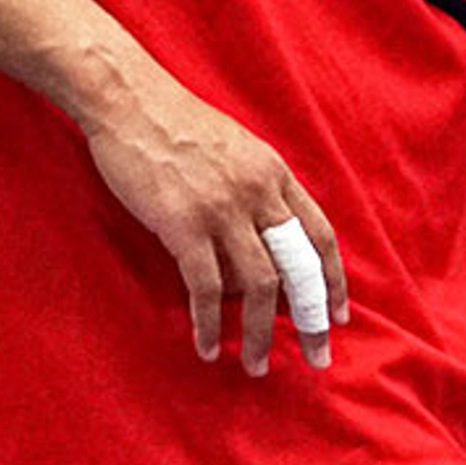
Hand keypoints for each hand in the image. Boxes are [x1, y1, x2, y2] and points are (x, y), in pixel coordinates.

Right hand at [75, 75, 347, 376]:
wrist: (127, 99)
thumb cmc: (173, 122)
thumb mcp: (233, 147)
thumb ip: (255, 188)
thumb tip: (263, 240)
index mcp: (273, 172)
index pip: (319, 234)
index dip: (332, 279)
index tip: (337, 315)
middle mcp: (257, 192)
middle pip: (299, 268)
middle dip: (312, 319)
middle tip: (318, 357)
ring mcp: (222, 209)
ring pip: (259, 286)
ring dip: (262, 334)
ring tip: (258, 365)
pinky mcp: (184, 224)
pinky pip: (207, 287)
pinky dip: (211, 323)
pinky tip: (209, 346)